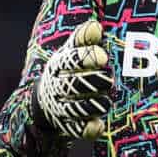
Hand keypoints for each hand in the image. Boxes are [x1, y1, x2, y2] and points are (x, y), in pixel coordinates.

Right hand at [33, 20, 111, 139]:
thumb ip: (84, 39)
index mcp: (59, 65)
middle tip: (109, 79)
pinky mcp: (68, 125)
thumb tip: (95, 26)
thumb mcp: (73, 51)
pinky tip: (98, 126)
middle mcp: (58, 86)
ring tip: (106, 101)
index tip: (102, 56)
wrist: (48, 98)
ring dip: (90, 105)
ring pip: (74, 108)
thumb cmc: (70, 68)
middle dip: (91, 82)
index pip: (69, 61)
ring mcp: (61, 107)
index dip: (85, 58)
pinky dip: (86, 129)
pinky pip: (76, 129)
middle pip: (72, 85)